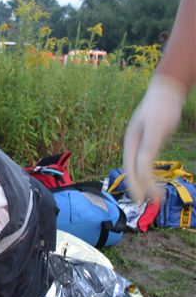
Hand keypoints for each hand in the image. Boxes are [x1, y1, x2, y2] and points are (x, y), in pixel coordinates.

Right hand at [123, 74, 185, 201]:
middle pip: (133, 172)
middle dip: (141, 188)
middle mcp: (133, 146)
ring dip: (148, 184)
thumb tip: (142, 169)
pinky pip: (148, 164)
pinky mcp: (149, 144)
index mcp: (131, 143)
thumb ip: (148, 148)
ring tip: (158, 196)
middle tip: (150, 203)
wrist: (166, 93)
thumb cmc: (161, 109)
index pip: (131, 168)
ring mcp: (140, 145)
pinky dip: (152, 175)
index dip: (135, 185)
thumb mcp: (156, 129)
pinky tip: (158, 182)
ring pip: (141, 170)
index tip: (141, 199)